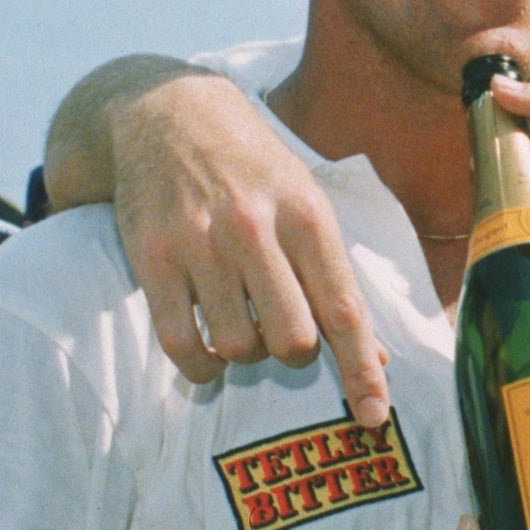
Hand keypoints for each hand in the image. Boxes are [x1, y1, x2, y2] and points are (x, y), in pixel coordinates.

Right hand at [108, 71, 389, 424]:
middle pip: (292, 339)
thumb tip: (376, 358)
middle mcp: (256, 229)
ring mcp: (201, 244)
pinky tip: (208, 352)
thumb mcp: (307, 203)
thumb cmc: (253, 168)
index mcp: (307, 215)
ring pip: (238, 347)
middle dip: (295, 355)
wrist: (168, 113)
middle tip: (283, 333)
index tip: (376, 417)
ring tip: (242, 324)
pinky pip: (182, 344)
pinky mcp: (153, 258)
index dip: (362, 370)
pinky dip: (201, 365)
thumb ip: (337, 278)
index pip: (344, 309)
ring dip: (246, 354)